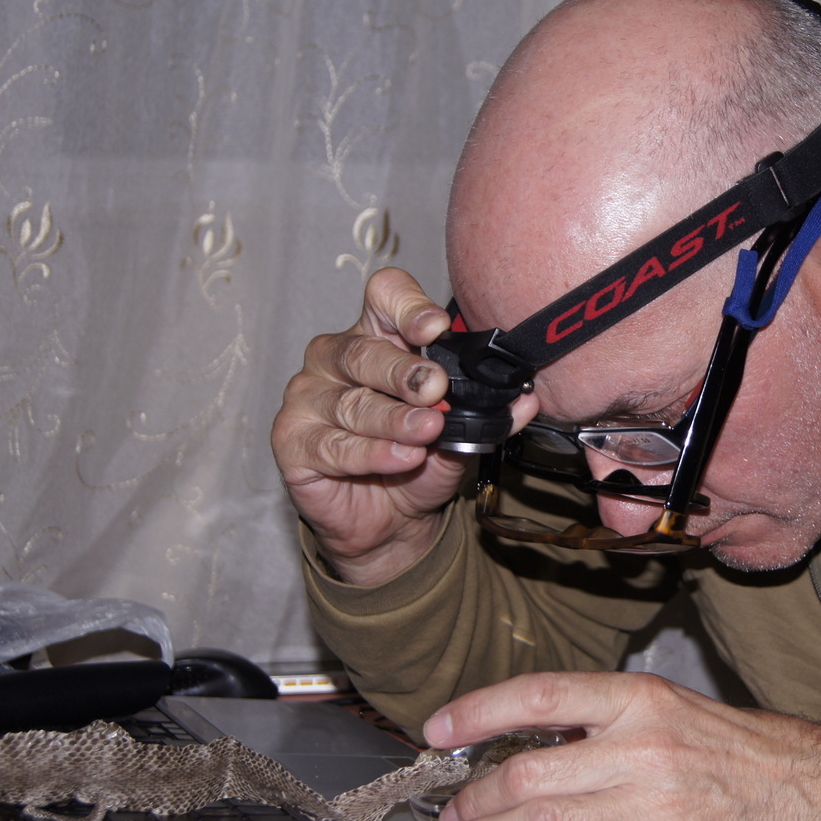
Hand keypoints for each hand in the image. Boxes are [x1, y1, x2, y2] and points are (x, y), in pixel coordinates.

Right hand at [270, 268, 537, 585]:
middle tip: (435, 389)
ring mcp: (308, 397)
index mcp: (379, 337)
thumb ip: (490, 412)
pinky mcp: (292, 440)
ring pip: (352, 403)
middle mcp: (336, 358)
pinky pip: (331, 443)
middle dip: (404, 371)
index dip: (408, 306)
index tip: (436, 328)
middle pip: (364, 350)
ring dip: (394, 420)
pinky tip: (401, 458)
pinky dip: (371, 453)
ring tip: (428, 433)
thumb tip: (528, 397)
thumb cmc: (419, 461)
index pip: (384, 297)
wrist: (392, 523)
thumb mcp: (463, 434)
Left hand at [423, 671, 820, 820]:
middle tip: (450, 817)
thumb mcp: (672, 708)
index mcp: (639, 700)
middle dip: (472, 799)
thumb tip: (524, 737)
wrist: (814, 796)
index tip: (438, 732)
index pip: (539, 696)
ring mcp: (653, 809)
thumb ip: (603, 719)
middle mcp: (641, 749)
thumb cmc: (737, 753)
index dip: (478, 712)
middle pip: (526, 772)